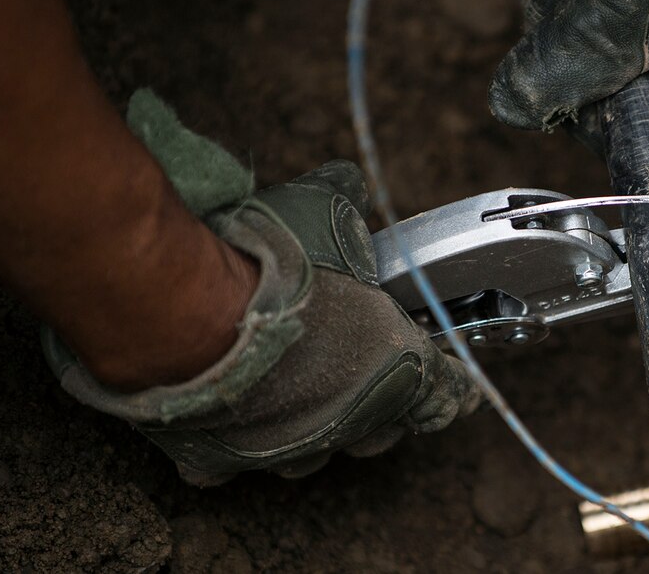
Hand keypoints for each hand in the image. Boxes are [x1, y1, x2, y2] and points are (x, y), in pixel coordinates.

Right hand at [43, 91, 481, 485]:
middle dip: (381, 413)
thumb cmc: (271, 266)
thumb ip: (344, 201)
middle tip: (372, 385)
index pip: (443, 390)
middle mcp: (344, 418)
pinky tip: (228, 424)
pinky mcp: (222, 458)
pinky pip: (234, 465)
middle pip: (380, 434)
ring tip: (303, 406)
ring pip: (311, 458)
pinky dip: (232, 445)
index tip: (460, 389)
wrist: (188, 311)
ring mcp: (283, 446)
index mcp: (389, 363)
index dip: (452, 386)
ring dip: (312, 433)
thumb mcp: (322, 211)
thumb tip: (350, 183)